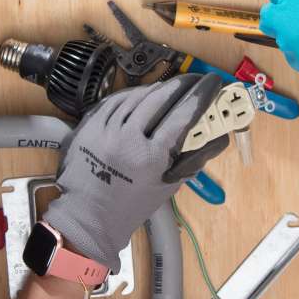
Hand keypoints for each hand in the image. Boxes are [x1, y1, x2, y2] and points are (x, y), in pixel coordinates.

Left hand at [43, 75, 227, 268]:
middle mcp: (126, 141)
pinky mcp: (88, 128)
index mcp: (150, 158)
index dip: (200, 96)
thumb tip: (207, 132)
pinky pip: (112, 102)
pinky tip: (140, 94)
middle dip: (180, 85)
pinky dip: (129, 95)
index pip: (182, 116)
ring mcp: (104, 132)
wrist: (89, 218)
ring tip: (169, 86)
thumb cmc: (130, 207)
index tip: (209, 85)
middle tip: (191, 80)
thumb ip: (187, 158)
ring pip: (135, 96)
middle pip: (159, 99)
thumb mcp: (167, 186)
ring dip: (155, 89)